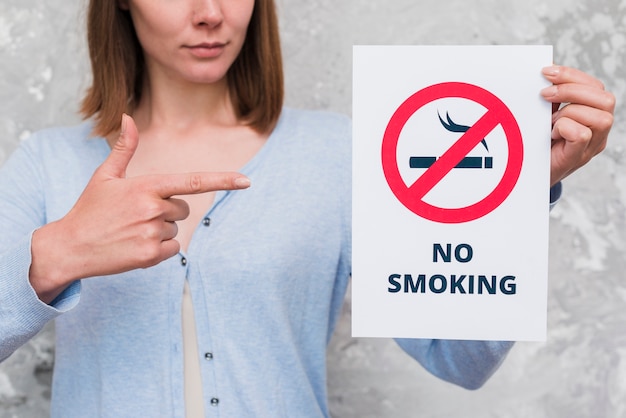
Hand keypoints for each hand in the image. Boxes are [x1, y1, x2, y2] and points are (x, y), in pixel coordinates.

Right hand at [30, 114, 250, 302]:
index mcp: (146, 186)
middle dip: (166, 211)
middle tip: (136, 215)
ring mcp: (153, 233)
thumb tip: (128, 117)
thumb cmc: (89, 210)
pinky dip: (160, 248)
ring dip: (160, 230)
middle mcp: (153, 209)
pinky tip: (135, 245)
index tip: (246, 180)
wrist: (69, 248)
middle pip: (182, 209)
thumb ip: (124, 148)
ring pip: (176, 229)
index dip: (223, 180)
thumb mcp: (105, 176)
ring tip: (131, 231)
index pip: (192, 182)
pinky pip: (173, 248)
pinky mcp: (151, 255)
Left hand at [541, 65, 614, 185]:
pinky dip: (564, 128)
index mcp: (593, 113)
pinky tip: (551, 134)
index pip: (596, 86)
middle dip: (571, 90)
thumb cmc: (537, 142)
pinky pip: (582, 135)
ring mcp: (592, 145)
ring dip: (569, 113)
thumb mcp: (545, 114)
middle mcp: (599, 130)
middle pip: (605, 98)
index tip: (545, 73)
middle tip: (544, 95)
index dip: (572, 75)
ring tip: (550, 123)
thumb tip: (546, 70)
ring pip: (600, 117)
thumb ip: (551, 96)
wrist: (526, 173)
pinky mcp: (578, 157)